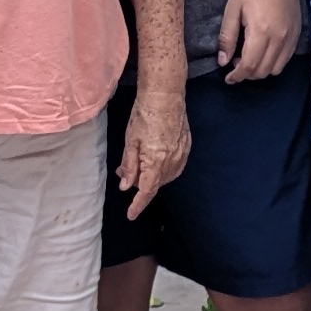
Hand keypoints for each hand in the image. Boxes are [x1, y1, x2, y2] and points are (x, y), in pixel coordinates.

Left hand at [116, 79, 191, 219]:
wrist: (165, 95)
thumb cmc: (144, 115)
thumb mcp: (130, 142)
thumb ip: (128, 166)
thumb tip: (126, 186)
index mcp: (155, 162)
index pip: (146, 192)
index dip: (138, 205)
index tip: (131, 215)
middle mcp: (171, 162)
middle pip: (154, 184)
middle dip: (139, 182)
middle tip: (123, 171)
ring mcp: (181, 155)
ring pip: (164, 176)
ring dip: (151, 175)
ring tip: (137, 162)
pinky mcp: (186, 147)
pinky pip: (174, 166)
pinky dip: (163, 168)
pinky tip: (154, 159)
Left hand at [215, 0, 304, 82]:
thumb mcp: (232, 10)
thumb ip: (227, 37)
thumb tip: (223, 61)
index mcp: (260, 32)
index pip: (249, 66)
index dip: (236, 76)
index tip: (228, 77)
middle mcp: (278, 38)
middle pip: (262, 71)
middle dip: (246, 74)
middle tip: (235, 63)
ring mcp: (290, 37)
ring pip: (275, 69)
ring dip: (260, 70)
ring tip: (249, 57)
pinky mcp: (296, 34)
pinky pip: (286, 59)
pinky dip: (273, 63)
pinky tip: (263, 52)